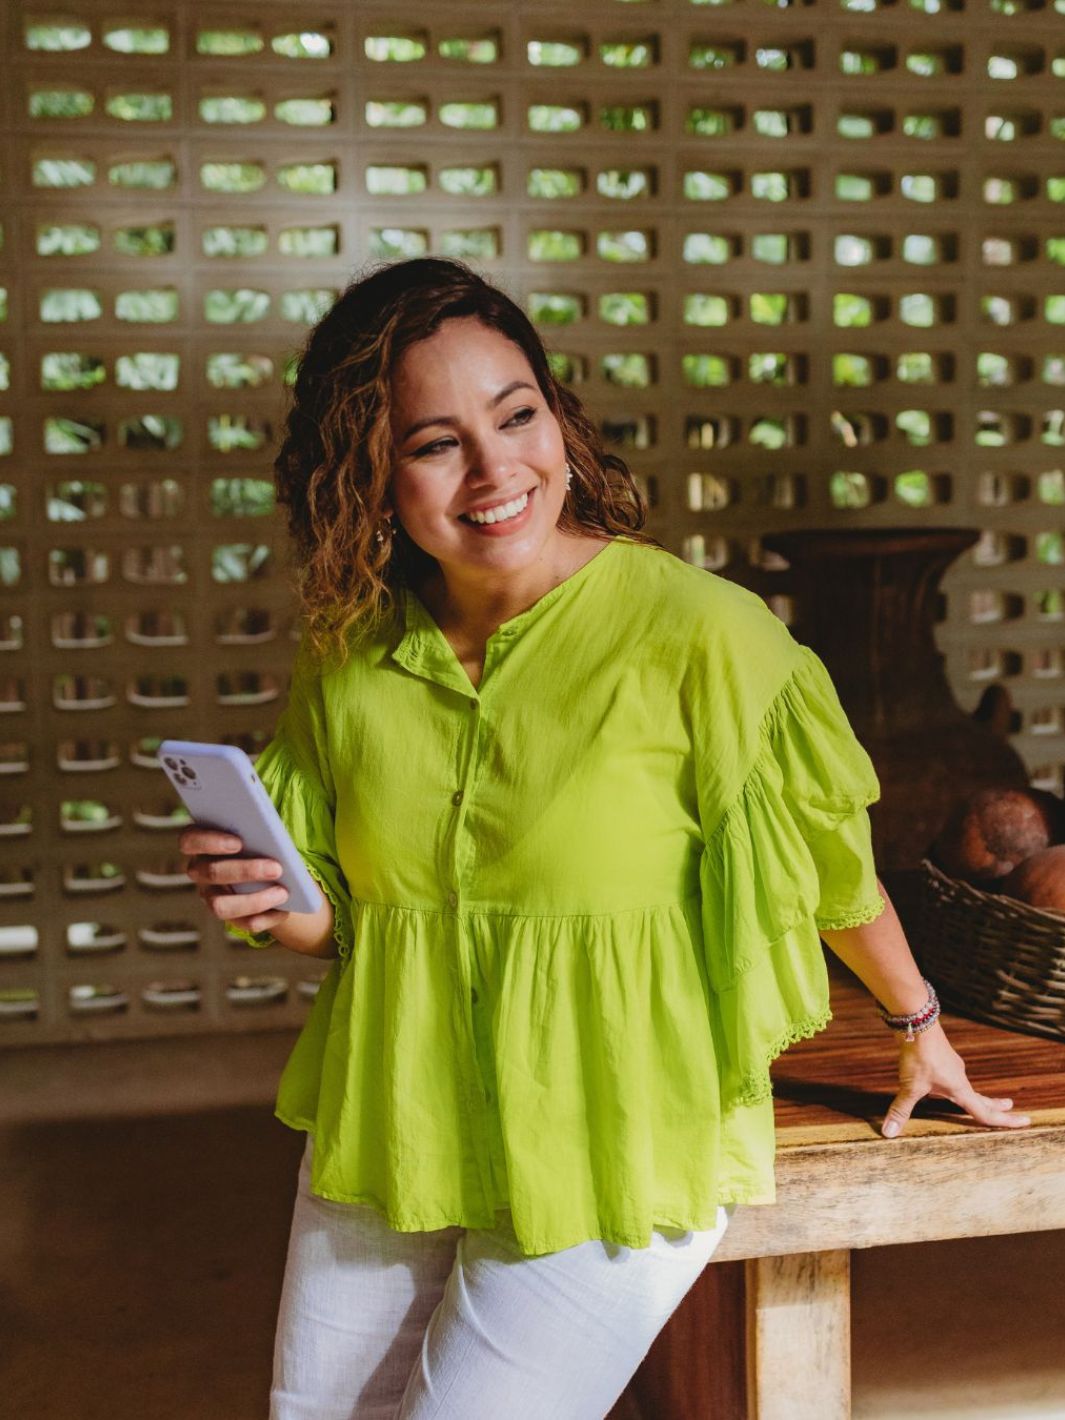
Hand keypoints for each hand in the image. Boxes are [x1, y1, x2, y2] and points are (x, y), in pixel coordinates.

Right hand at [180, 828, 291, 933]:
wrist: (270, 864)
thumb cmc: (260, 838)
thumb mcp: (256, 830)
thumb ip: (255, 830)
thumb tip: (273, 840)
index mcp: (200, 843)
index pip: (189, 840)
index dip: (210, 842)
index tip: (239, 843)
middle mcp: (199, 871)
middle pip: (212, 873)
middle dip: (246, 871)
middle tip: (277, 868)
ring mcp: (210, 896)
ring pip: (220, 905)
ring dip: (253, 901)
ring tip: (283, 893)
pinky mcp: (229, 915)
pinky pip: (242, 923)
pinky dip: (265, 918)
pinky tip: (284, 910)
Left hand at [881, 1019, 1031, 1137]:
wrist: (917, 1024)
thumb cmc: (919, 1056)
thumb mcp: (910, 1086)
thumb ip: (901, 1110)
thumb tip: (889, 1133)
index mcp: (960, 1089)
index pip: (985, 1112)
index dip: (1004, 1121)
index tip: (1025, 1121)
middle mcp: (960, 1079)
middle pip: (982, 1098)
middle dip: (996, 1106)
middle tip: (1012, 1109)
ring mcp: (952, 1067)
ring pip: (967, 1087)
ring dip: (977, 1096)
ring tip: (982, 1101)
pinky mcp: (942, 1059)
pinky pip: (953, 1077)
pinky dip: (957, 1086)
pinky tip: (944, 1084)